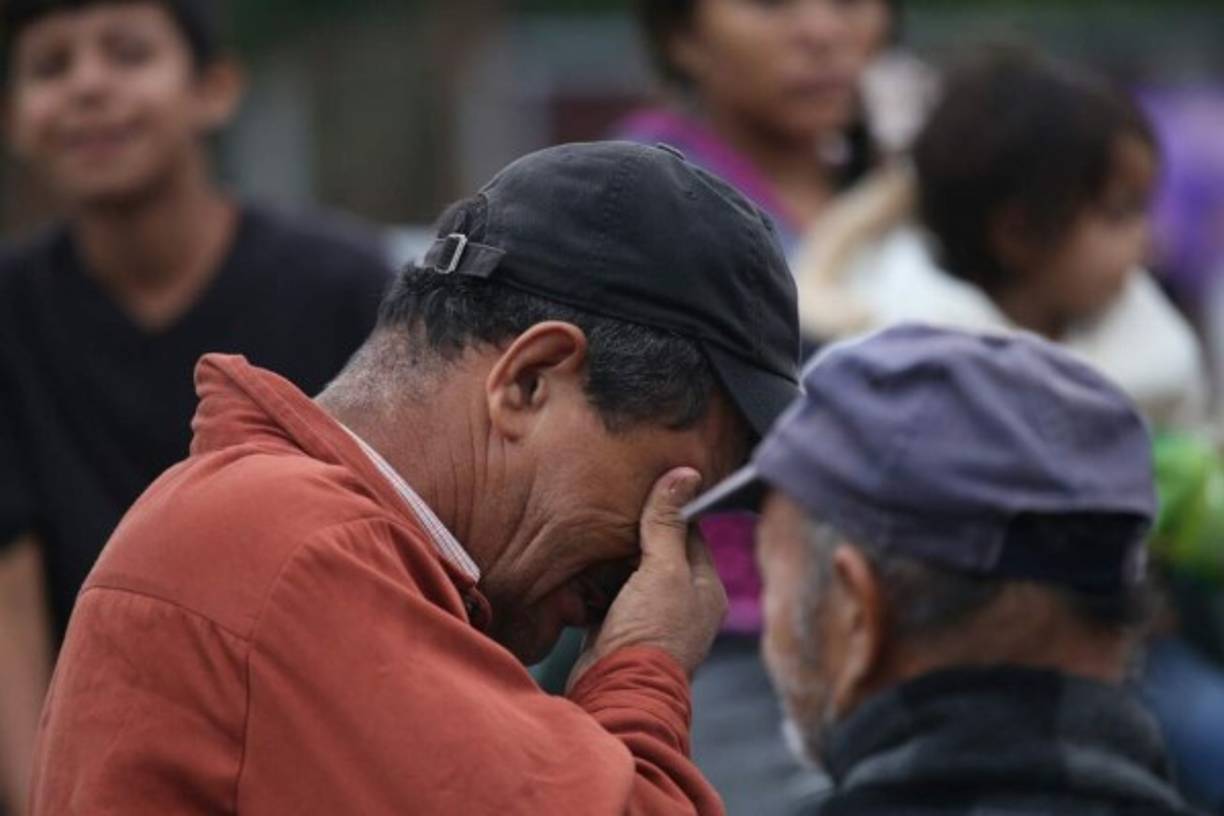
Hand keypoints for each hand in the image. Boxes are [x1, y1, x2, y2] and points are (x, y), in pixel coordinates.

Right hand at [567, 468, 727, 690]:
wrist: (617, 690)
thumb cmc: (652, 633)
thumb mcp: (662, 569)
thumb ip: (667, 523)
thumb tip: (685, 475)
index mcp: (706, 588)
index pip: (691, 534)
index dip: (667, 510)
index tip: (643, 488)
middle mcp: (683, 605)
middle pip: (657, 554)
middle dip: (634, 536)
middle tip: (609, 509)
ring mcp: (651, 620)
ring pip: (629, 575)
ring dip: (611, 561)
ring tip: (591, 536)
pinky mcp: (620, 631)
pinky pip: (607, 596)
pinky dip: (595, 585)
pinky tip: (581, 570)